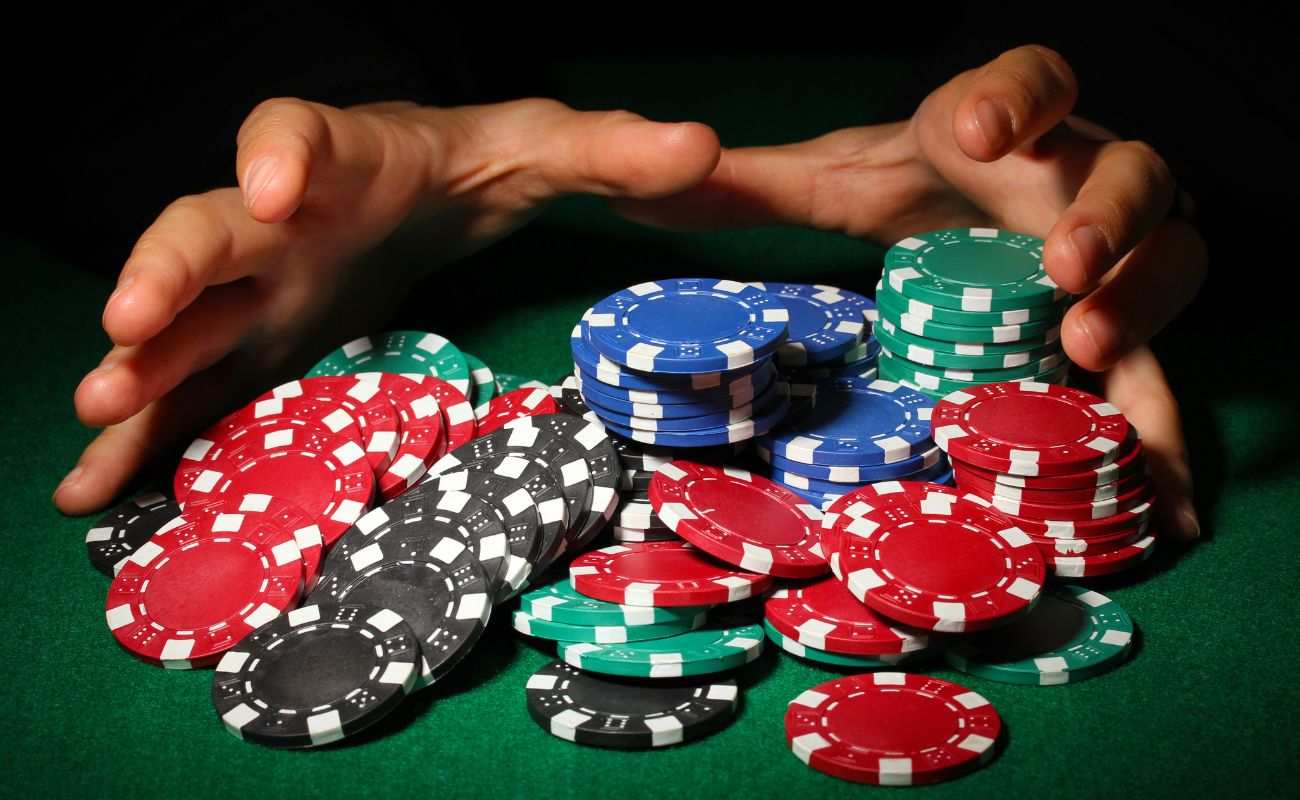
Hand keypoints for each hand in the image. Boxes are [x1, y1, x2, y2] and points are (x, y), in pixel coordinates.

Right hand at [55, 98, 720, 513]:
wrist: (418, 193)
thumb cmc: (474, 164)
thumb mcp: (552, 147)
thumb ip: (617, 151)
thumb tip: (700, 146)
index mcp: (346, 155)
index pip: (298, 131)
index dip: (282, 152)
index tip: (279, 181)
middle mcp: (279, 221)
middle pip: (205, 231)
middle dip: (168, 277)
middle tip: (133, 329)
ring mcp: (255, 290)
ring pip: (182, 326)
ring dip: (139, 374)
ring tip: (99, 421)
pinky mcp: (254, 349)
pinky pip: (189, 392)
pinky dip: (142, 437)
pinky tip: (92, 492)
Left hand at [616, 45, 1206, 539]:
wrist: (965, 225)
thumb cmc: (907, 187)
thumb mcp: (826, 183)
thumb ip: (749, 186)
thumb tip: (659, 181)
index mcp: (1000, 126)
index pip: (1030, 80)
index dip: (1018, 98)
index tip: (976, 135)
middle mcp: (1073, 178)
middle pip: (1126, 169)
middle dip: (1103, 211)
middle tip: (1061, 263)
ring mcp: (1112, 252)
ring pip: (1172, 254)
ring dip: (1144, 299)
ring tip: (1090, 347)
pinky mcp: (1122, 325)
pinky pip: (1162, 367)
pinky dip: (1164, 424)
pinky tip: (1165, 495)